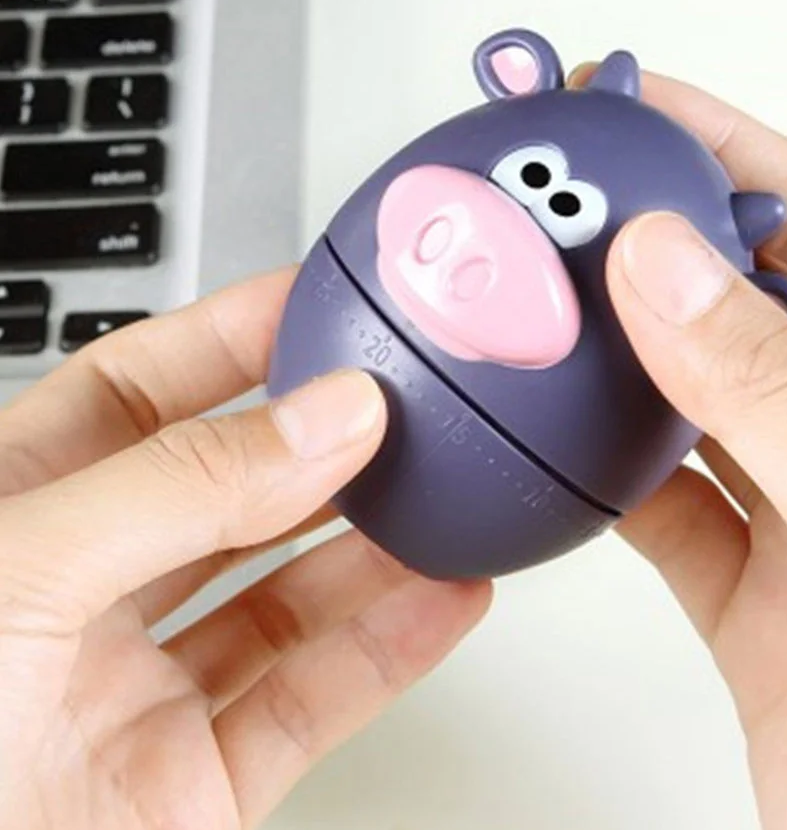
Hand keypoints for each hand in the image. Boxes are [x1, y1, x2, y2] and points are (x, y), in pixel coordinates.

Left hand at [0, 270, 490, 829]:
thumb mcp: (16, 572)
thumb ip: (181, 486)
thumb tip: (322, 419)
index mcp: (7, 520)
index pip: (132, 392)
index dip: (229, 339)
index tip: (316, 304)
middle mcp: (75, 601)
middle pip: (229, 493)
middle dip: (320, 446)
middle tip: (401, 407)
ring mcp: (136, 698)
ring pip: (285, 598)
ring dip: (374, 548)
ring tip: (444, 499)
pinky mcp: (192, 790)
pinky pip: (310, 705)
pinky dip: (388, 653)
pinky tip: (443, 599)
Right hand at [586, 69, 786, 828]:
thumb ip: (777, 402)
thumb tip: (669, 270)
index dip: (742, 157)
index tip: (649, 107)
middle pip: (758, 300)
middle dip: (665, 238)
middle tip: (577, 188)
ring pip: (701, 398)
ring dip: (625, 350)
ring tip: (551, 292)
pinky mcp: (758, 592)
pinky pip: (666, 500)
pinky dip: (608, 469)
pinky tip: (563, 437)